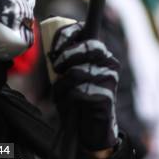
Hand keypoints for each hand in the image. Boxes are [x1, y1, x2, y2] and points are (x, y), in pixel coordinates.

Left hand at [49, 23, 119, 153]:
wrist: (88, 128)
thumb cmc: (75, 97)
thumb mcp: (67, 74)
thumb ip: (61, 59)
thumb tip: (47, 47)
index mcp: (99, 51)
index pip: (86, 29)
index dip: (67, 35)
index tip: (53, 48)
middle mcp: (108, 61)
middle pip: (87, 46)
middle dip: (66, 56)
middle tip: (56, 68)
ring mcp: (110, 78)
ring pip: (78, 71)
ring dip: (63, 84)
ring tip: (62, 92)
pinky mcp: (107, 95)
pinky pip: (80, 92)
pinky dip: (69, 98)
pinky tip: (71, 103)